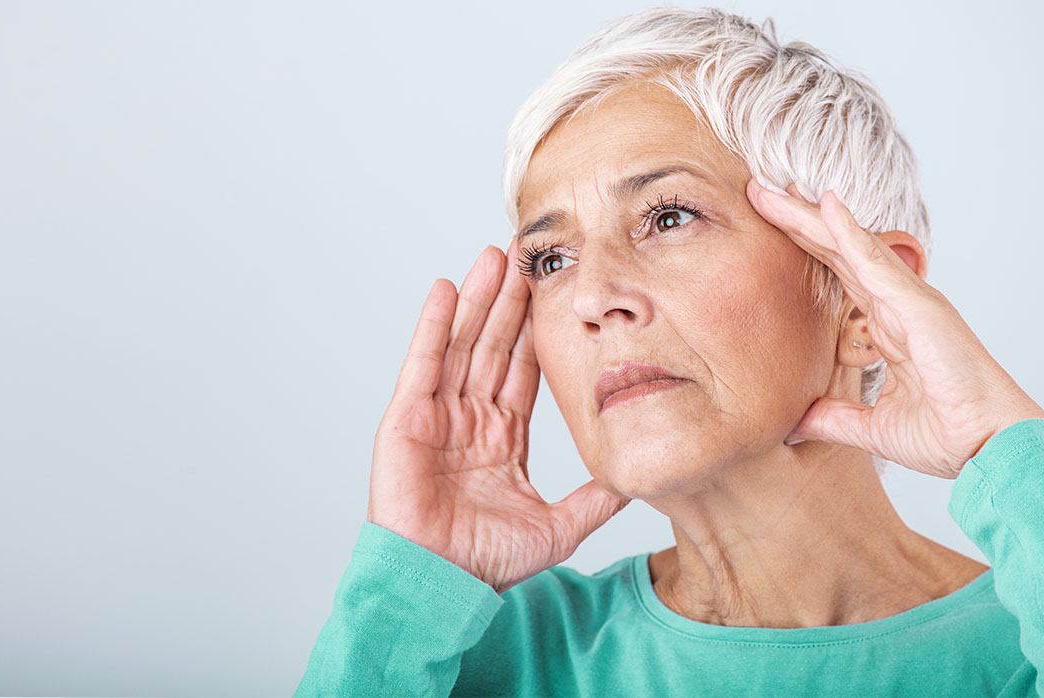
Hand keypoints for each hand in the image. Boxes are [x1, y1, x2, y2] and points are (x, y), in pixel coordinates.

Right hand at [368, 245, 629, 591]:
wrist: (439, 582)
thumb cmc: (485, 562)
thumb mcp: (558, 527)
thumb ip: (595, 500)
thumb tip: (636, 482)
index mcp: (501, 436)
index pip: (523, 370)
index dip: (537, 330)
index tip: (552, 292)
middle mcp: (470, 419)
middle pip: (493, 347)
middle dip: (509, 301)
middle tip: (524, 255)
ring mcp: (437, 416)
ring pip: (462, 345)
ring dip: (477, 300)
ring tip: (493, 257)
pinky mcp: (407, 418)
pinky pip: (424, 363)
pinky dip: (434, 326)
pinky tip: (447, 290)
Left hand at [747, 178, 1043, 478]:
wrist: (990, 449)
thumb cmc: (950, 436)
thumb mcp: (871, 428)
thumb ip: (832, 419)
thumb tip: (793, 423)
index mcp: (887, 328)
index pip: (836, 275)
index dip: (804, 247)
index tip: (770, 222)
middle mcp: (896, 306)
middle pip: (836, 251)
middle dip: (796, 220)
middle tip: (758, 191)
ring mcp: (907, 300)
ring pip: (849, 245)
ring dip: (809, 215)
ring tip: (771, 189)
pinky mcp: (916, 304)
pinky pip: (875, 260)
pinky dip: (847, 230)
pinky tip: (822, 204)